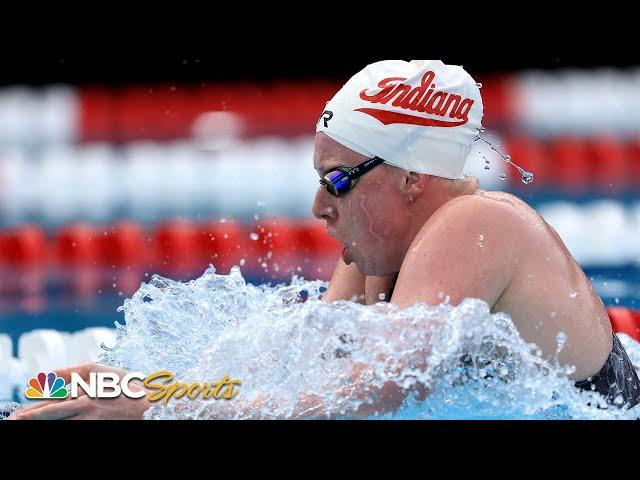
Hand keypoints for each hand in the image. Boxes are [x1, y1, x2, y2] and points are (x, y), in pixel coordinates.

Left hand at [8, 362, 150, 419]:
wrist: (149, 403)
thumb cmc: (124, 385)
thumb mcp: (100, 370)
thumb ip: (73, 371)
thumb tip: (48, 375)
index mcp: (85, 386)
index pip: (53, 398)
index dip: (35, 407)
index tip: (20, 414)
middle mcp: (85, 402)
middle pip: (52, 412)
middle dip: (32, 417)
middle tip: (15, 422)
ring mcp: (91, 416)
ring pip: (60, 420)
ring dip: (42, 422)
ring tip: (24, 425)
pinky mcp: (96, 425)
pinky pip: (73, 427)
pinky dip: (61, 426)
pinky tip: (53, 427)